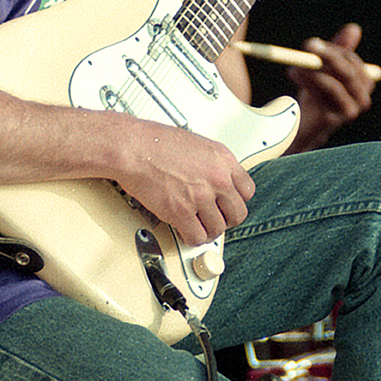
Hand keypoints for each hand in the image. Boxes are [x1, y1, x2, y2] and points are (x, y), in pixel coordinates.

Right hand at [113, 118, 255, 243]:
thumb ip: (212, 164)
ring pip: (218, 229)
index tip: (227, 204)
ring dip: (207, 230)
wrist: (133, 148)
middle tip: (214, 218)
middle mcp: (217, 179)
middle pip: (237, 213)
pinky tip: (185, 230)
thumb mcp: (196, 144)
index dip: (236, 200)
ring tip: (197, 226)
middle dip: (225, 219)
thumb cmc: (155, 143)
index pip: (247, 191)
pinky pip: (196, 237)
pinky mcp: (181, 212)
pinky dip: (191, 238)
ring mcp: (200, 197)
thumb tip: (215, 179)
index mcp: (223, 160)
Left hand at [288, 23, 377, 150]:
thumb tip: (355, 28)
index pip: (352, 60)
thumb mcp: (325, 68)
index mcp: (364, 83)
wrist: (303, 126)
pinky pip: (325, 97)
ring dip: (313, 71)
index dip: (332, 50)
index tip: (312, 44)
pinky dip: (309, 84)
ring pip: (336, 83)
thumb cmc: (316, 95)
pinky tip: (294, 75)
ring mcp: (353, 110)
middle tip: (308, 45)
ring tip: (295, 66)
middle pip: (350, 72)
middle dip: (327, 57)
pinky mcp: (338, 119)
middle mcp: (364, 97)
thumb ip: (338, 49)